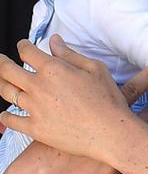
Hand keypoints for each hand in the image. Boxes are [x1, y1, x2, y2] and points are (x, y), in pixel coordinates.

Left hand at [0, 35, 147, 161]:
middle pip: (8, 70)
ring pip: (6, 92)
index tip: (22, 46)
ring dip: (0, 84)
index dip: (22, 46)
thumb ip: (70, 54)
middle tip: (0, 60)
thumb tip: (54, 41)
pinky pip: (11, 121)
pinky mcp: (35, 128)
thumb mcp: (94, 68)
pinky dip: (4, 116)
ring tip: (0, 81)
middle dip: (1, 62)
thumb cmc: (107, 99)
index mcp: (53, 69)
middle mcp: (38, 87)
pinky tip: (4, 114)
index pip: (27, 52)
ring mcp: (34, 109)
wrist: (110, 132)